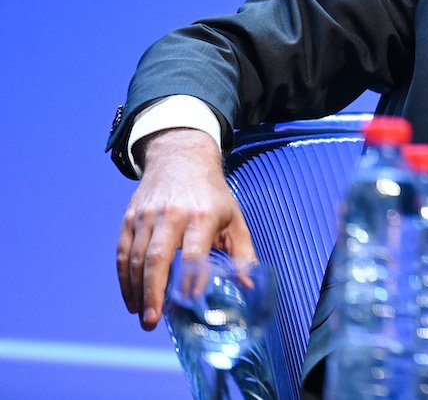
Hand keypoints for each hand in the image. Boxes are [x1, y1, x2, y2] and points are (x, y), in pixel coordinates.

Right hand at [115, 128, 254, 330]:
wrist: (181, 159)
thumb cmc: (212, 195)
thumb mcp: (234, 218)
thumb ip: (242, 253)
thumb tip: (250, 286)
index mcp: (202, 215)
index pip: (194, 251)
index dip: (190, 277)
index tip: (190, 301)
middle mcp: (172, 214)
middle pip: (157, 258)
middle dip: (153, 293)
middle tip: (152, 322)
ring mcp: (147, 215)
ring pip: (135, 258)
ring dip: (136, 291)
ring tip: (143, 316)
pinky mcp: (130, 218)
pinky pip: (122, 251)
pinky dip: (124, 278)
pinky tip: (131, 298)